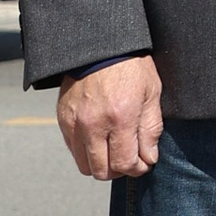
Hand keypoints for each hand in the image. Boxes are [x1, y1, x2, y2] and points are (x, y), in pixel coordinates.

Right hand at [57, 57, 163, 180]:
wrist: (101, 45)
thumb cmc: (132, 66)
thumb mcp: (152, 92)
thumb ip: (151, 129)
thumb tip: (149, 158)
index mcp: (120, 117)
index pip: (125, 163)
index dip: (138, 169)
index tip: (144, 164)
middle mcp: (93, 124)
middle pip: (102, 171)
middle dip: (120, 170)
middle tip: (130, 160)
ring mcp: (75, 123)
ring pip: (85, 165)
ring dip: (101, 164)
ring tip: (114, 151)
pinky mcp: (63, 119)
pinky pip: (73, 149)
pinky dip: (86, 151)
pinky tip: (100, 139)